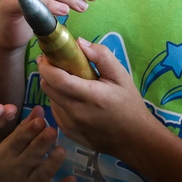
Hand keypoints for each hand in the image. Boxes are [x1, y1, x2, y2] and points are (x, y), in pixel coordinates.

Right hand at [0, 106, 76, 181]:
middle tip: (53, 131)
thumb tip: (39, 108)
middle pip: (30, 156)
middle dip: (41, 144)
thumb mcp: (10, 147)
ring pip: (41, 175)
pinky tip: (72, 180)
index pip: (18, 141)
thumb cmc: (6, 166)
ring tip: (61, 150)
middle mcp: (16, 171)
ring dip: (52, 163)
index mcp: (8, 154)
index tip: (40, 121)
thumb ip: (24, 128)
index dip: (29, 131)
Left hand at [38, 37, 151, 158]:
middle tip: (54, 64)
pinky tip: (74, 99)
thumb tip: (79, 42)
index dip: (47, 65)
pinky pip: (56, 112)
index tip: (46, 55)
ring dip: (53, 87)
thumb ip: (101, 56)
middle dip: (46, 73)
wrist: (135, 139)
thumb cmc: (129, 105)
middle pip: (48, 88)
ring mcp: (70, 125)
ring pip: (50, 99)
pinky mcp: (68, 133)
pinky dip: (59, 101)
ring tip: (69, 82)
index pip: (57, 79)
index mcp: (90, 96)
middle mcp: (76, 112)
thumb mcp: (121, 76)